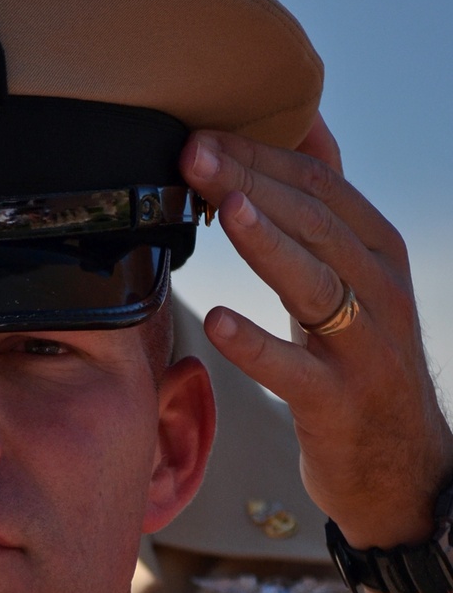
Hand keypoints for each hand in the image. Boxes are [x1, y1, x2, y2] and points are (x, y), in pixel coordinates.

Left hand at [180, 117, 452, 547]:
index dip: (260, 155)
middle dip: (251, 183)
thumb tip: (305, 128)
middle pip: (314, 223)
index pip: (320, 186)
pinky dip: (255, 346)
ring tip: (223, 209)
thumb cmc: (361, 360)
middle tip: (193, 153)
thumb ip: (329, 211)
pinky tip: (217, 322)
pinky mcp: (338, 404)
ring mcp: (363, 349)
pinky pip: (293, 370)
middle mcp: (380, 290)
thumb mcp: (357, 278)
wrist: (400, 464)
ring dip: (266, 244)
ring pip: (314, 283)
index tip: (202, 133)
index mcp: (379, 250)